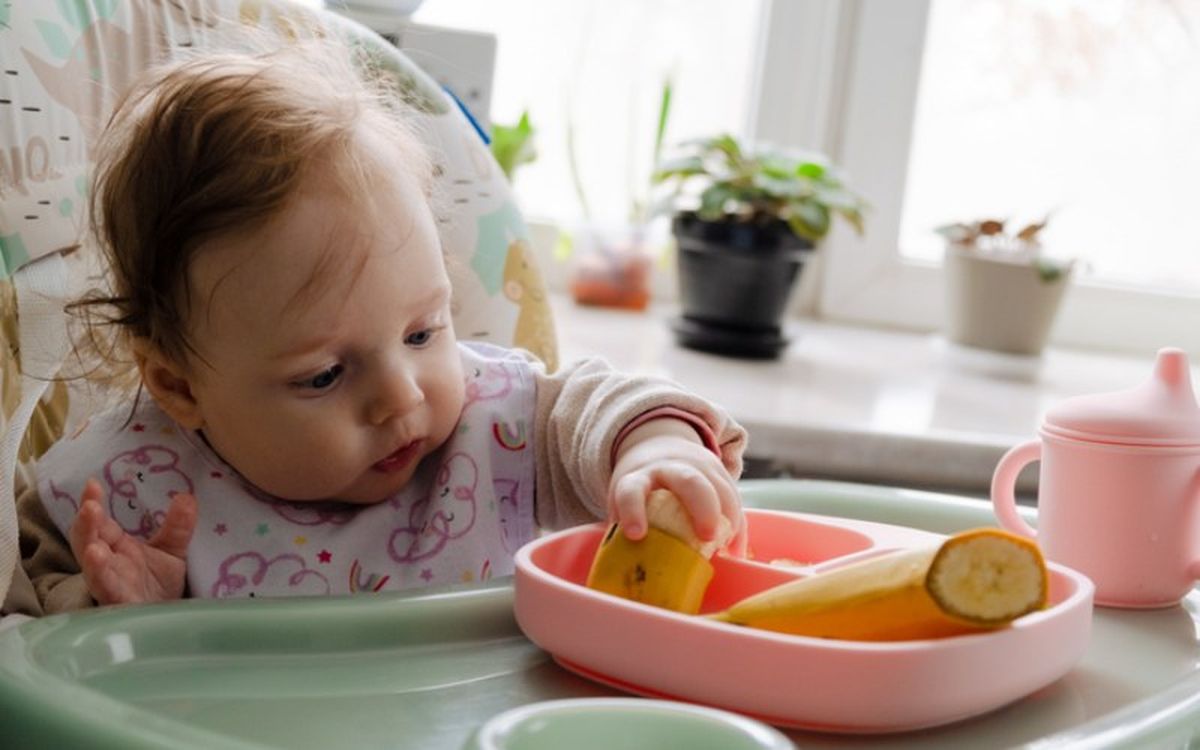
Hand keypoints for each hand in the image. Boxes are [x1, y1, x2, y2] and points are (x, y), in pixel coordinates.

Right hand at [68, 478, 196, 604]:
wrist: (165, 620)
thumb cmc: (159, 584)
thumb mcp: (172, 550)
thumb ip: (178, 526)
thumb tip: (188, 497)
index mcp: (115, 546)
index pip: (99, 522)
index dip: (92, 504)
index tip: (92, 484)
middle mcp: (107, 564)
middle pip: (87, 543)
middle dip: (85, 526)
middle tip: (90, 507)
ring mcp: (111, 587)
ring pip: (95, 573)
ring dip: (92, 561)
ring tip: (94, 548)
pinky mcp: (121, 607)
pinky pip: (112, 597)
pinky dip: (109, 589)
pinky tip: (108, 582)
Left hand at [608, 418, 746, 555]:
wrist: (659, 447)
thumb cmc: (639, 489)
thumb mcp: (623, 504)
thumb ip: (625, 533)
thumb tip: (628, 575)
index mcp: (637, 478)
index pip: (631, 491)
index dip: (633, 511)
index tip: (636, 535)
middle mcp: (668, 468)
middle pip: (689, 481)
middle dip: (703, 509)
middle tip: (707, 538)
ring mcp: (697, 466)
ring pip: (719, 487)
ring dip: (727, 519)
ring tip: (725, 548)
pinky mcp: (718, 471)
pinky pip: (733, 496)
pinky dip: (737, 524)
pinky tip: (735, 549)